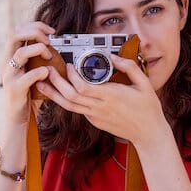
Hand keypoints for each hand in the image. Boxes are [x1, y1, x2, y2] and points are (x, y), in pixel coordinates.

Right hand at [1, 22, 55, 126]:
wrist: (18, 116)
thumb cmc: (29, 92)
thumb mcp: (32, 70)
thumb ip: (38, 58)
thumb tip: (56, 45)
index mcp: (11, 56)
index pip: (17, 30)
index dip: (35, 26)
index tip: (51, 31)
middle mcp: (7, 62)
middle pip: (14, 35)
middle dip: (35, 32)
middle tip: (50, 40)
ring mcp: (9, 75)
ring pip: (20, 52)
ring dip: (38, 49)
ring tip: (49, 56)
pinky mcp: (15, 88)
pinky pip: (27, 76)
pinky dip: (40, 72)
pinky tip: (48, 73)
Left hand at [36, 55, 171, 147]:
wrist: (148, 133)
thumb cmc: (148, 108)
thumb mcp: (145, 84)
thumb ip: (129, 67)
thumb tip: (114, 56)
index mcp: (111, 96)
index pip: (82, 87)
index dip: (72, 76)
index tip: (69, 64)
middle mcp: (100, 107)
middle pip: (70, 96)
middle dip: (56, 82)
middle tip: (48, 70)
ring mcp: (96, 116)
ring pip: (69, 106)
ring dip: (53, 94)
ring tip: (41, 83)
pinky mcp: (95, 121)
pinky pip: (77, 110)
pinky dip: (65, 101)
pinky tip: (59, 92)